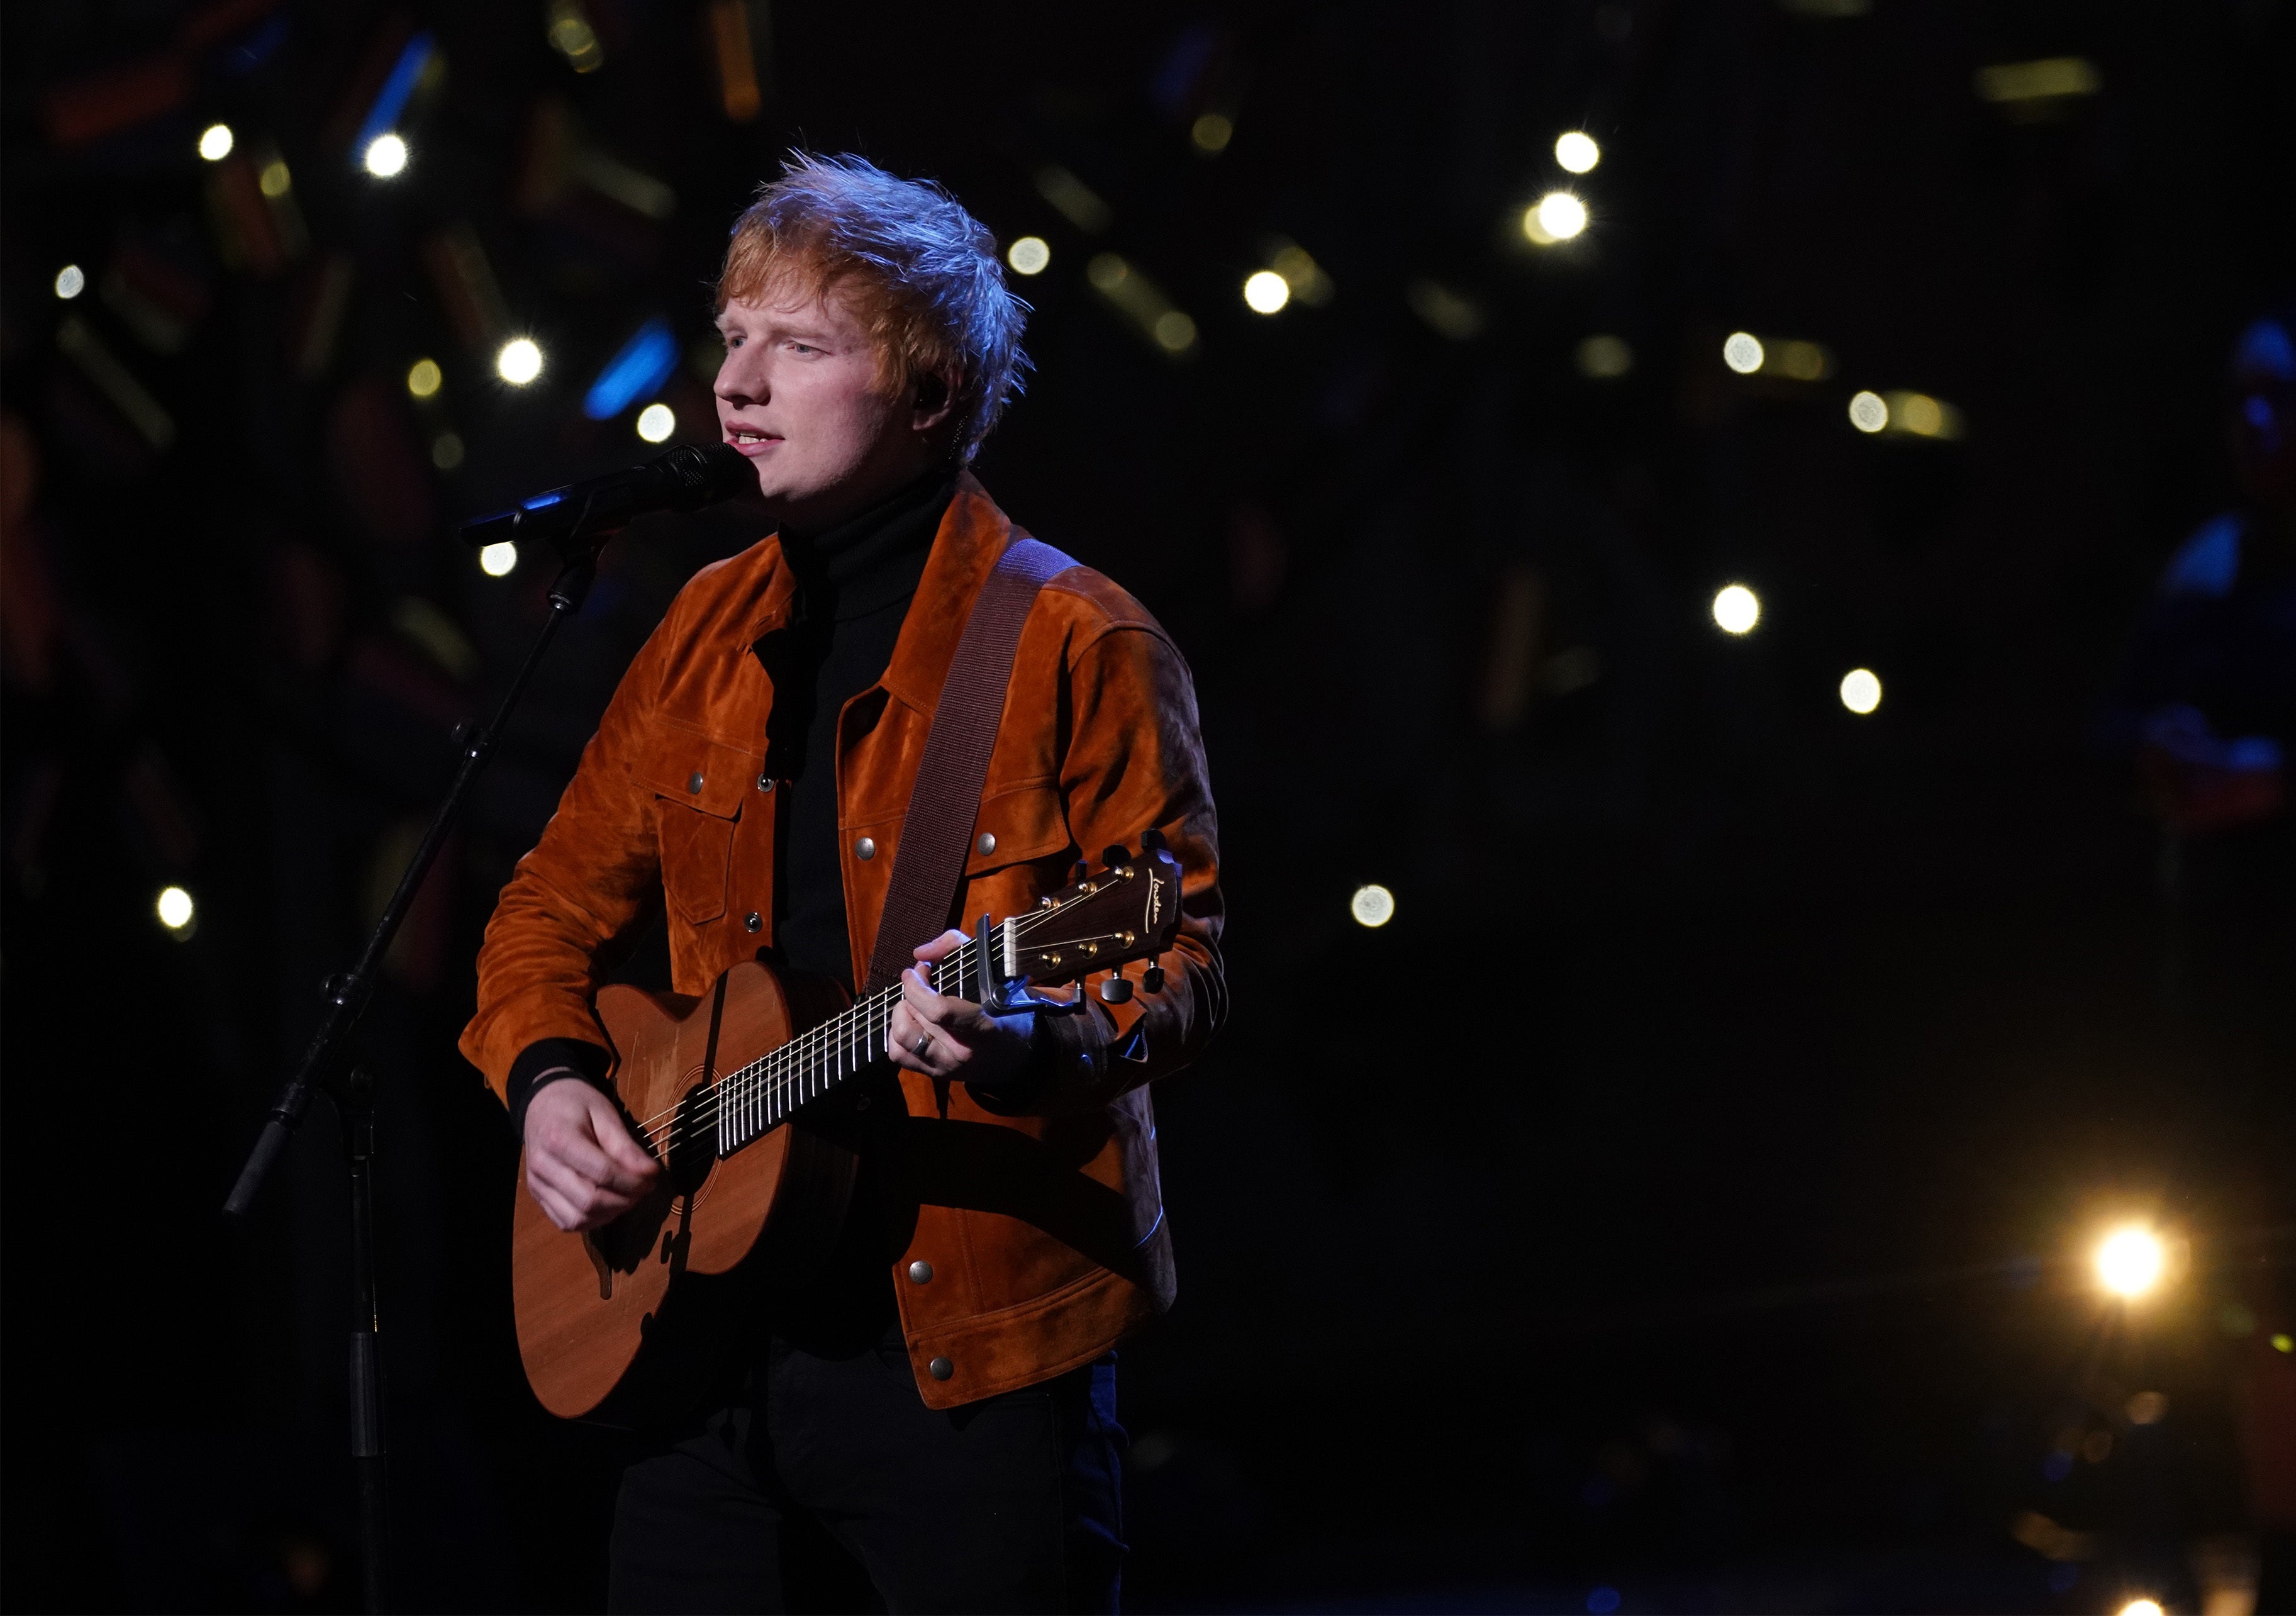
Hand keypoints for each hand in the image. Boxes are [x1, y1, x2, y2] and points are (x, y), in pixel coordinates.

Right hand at [522, 1077, 660, 1231]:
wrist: (543, 1103)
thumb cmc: (577, 1104)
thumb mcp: (605, 1113)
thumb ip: (625, 1145)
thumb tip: (650, 1173)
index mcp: (559, 1140)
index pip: (602, 1173)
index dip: (633, 1181)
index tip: (653, 1176)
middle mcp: (543, 1167)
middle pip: (589, 1201)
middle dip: (624, 1200)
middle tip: (644, 1188)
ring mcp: (537, 1186)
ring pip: (577, 1219)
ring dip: (609, 1214)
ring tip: (628, 1197)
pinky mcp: (538, 1197)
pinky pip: (566, 1222)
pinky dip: (591, 1220)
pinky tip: (608, 1205)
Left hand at [885, 929, 1042, 1090]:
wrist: (1017, 1052)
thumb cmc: (1007, 1006)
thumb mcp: (992, 969)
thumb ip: (956, 947)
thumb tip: (919, 954)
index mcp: (982, 1026)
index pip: (939, 1011)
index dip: (917, 988)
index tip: (915, 971)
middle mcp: (961, 1052)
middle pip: (914, 1020)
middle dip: (911, 994)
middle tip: (921, 980)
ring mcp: (946, 1067)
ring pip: (900, 1039)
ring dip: (902, 1015)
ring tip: (915, 1003)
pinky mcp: (934, 1074)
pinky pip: (898, 1055)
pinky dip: (897, 1034)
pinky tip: (913, 1022)